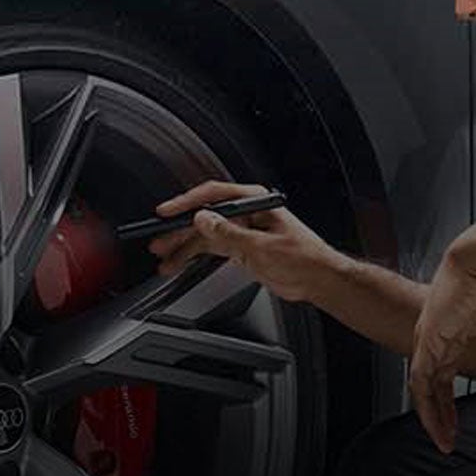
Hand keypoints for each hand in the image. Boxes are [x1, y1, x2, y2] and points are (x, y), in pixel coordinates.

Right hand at [146, 180, 332, 302]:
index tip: (167, 212)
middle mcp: (247, 213)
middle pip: (205, 216)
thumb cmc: (304, 257)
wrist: (318, 279)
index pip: (214, 196)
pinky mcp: (243, 248)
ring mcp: (243, 231)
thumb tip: (203, 220)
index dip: (187, 203)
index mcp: (255, 202)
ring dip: (184, 246)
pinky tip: (180, 262)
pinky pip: (213, 248)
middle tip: (157, 239)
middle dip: (180, 229)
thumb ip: (230, 234)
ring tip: (163, 257)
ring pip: (206, 235)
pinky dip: (196, 256)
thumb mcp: (263, 246)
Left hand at [409, 253, 475, 455]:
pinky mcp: (429, 340)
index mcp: (448, 336)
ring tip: (443, 440)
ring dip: (432, 416)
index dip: (448, 403)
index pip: (442, 378)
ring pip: (422, 388)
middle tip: (447, 441)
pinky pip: (420, 380)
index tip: (457, 425)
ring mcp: (428, 341)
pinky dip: (426, 403)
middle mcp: (433, 341)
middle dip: (439, 416)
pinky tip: (435, 422)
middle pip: (429, 387)